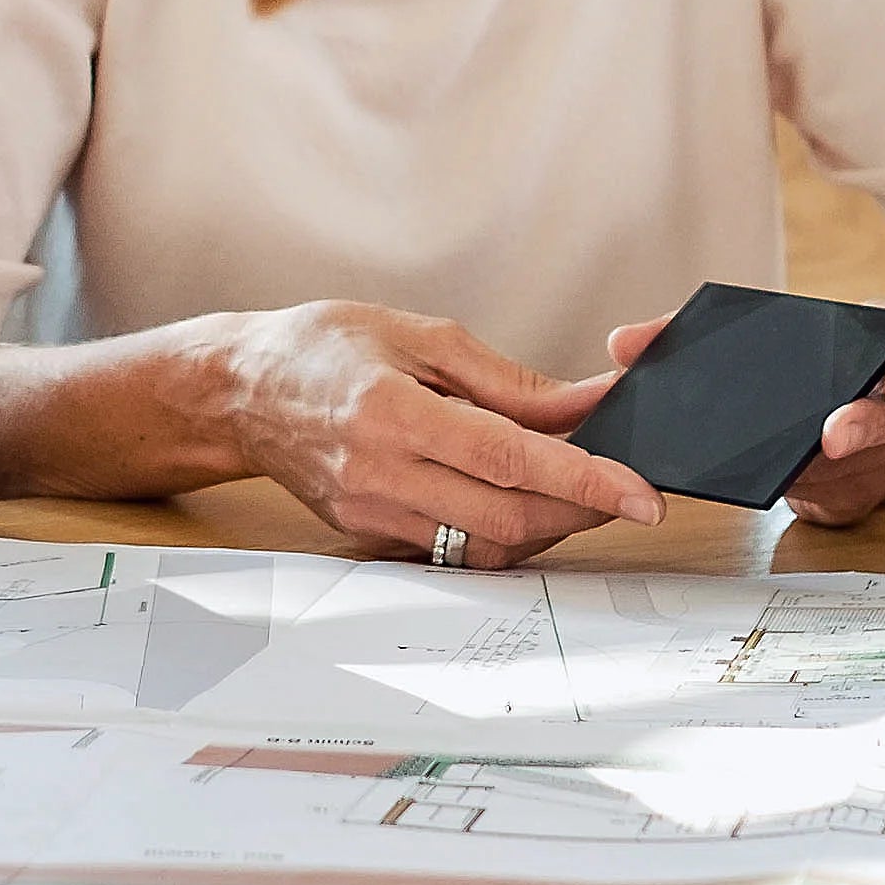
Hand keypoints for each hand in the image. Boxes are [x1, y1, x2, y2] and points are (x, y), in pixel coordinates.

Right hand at [211, 303, 660, 562]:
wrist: (243, 392)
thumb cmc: (326, 347)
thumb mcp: (420, 334)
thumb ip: (508, 380)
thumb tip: (583, 405)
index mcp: (393, 411)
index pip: (509, 458)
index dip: (585, 479)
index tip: (640, 493)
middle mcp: (381, 473)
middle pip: (507, 516)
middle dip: (581, 510)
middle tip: (625, 490)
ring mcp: (373, 513)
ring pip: (487, 545)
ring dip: (547, 525)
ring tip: (577, 491)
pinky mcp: (371, 534)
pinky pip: (455, 550)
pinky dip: (502, 530)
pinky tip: (520, 501)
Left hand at [611, 309, 884, 528]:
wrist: (862, 409)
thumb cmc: (810, 362)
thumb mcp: (780, 330)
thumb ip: (698, 331)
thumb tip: (621, 342)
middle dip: (863, 428)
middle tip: (832, 436)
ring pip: (861, 471)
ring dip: (822, 471)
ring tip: (791, 467)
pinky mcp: (858, 502)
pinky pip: (833, 505)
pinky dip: (802, 499)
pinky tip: (770, 490)